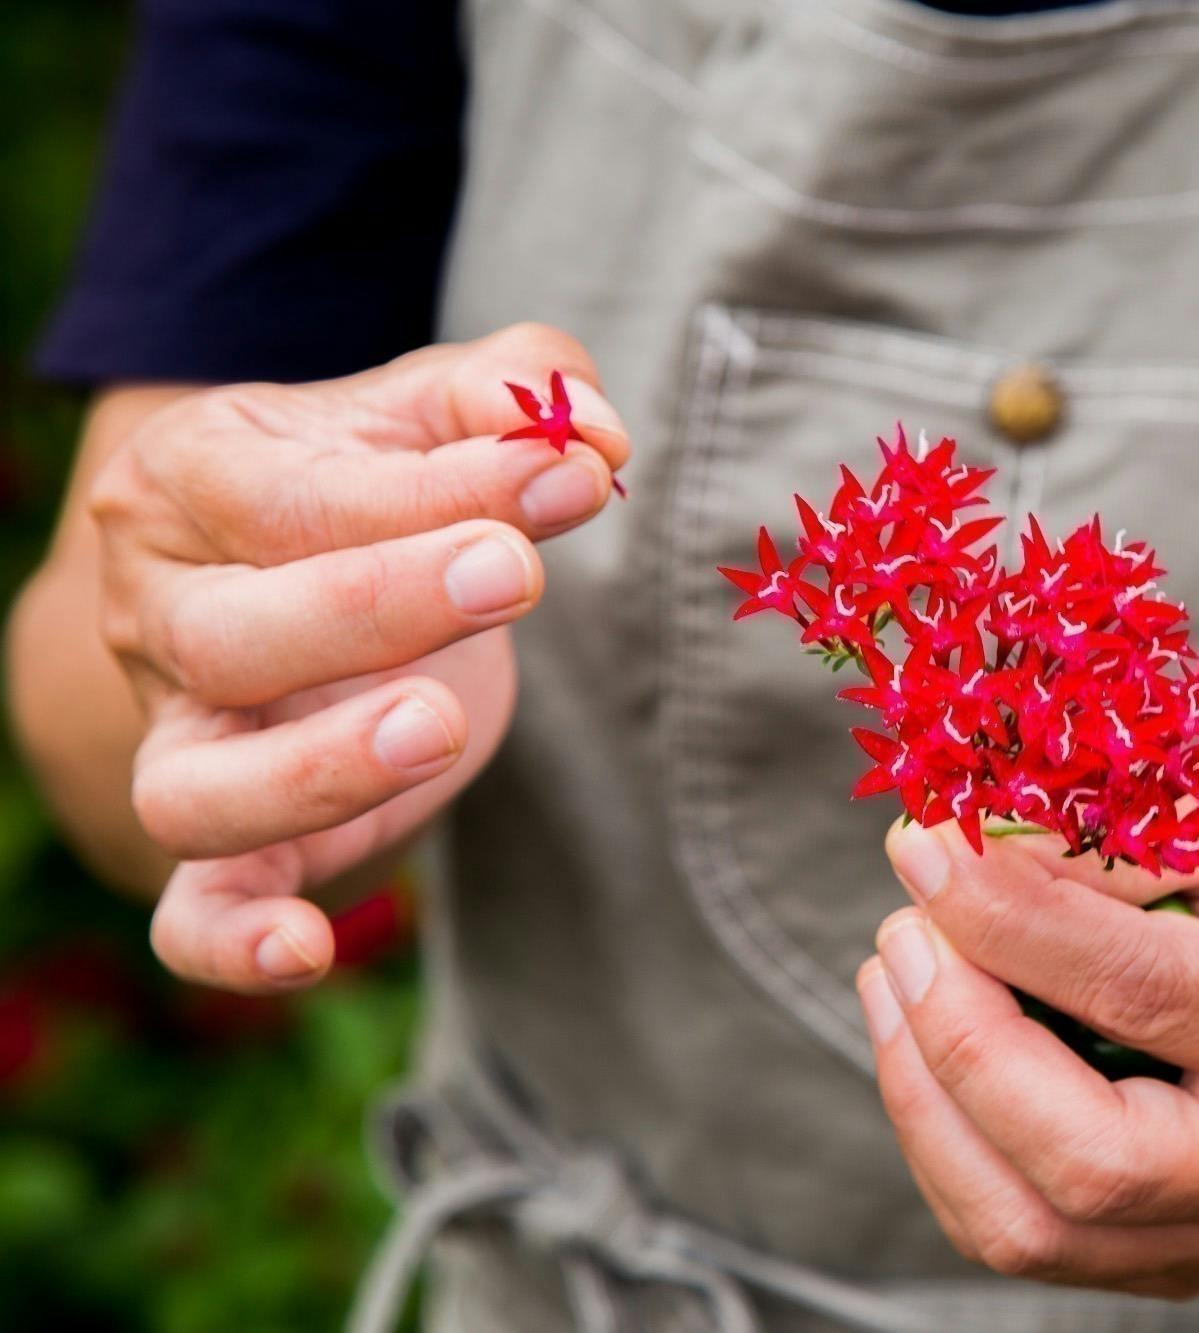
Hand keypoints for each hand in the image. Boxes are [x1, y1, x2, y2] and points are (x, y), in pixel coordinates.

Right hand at [89, 324, 628, 993]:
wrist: (289, 581)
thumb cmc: (373, 486)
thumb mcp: (433, 412)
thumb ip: (515, 393)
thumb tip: (595, 429)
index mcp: (199, 483)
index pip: (304, 496)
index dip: (448, 488)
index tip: (574, 474)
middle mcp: (165, 614)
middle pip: (233, 632)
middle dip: (380, 603)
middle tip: (513, 573)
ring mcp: (183, 738)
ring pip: (196, 786)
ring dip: (318, 769)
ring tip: (441, 726)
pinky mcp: (228, 844)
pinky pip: (189, 916)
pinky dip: (232, 943)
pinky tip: (309, 952)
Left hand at [861, 789, 1198, 1297]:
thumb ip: (1114, 841)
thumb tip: (964, 852)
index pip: (1142, 987)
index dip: (1008, 919)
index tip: (922, 850)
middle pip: (1087, 1157)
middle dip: (959, 1041)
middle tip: (904, 933)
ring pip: (1031, 1226)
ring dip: (926, 1099)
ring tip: (897, 975)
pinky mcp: (1180, 1262)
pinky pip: (1023, 1237)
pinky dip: (947, 1143)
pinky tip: (929, 1047)